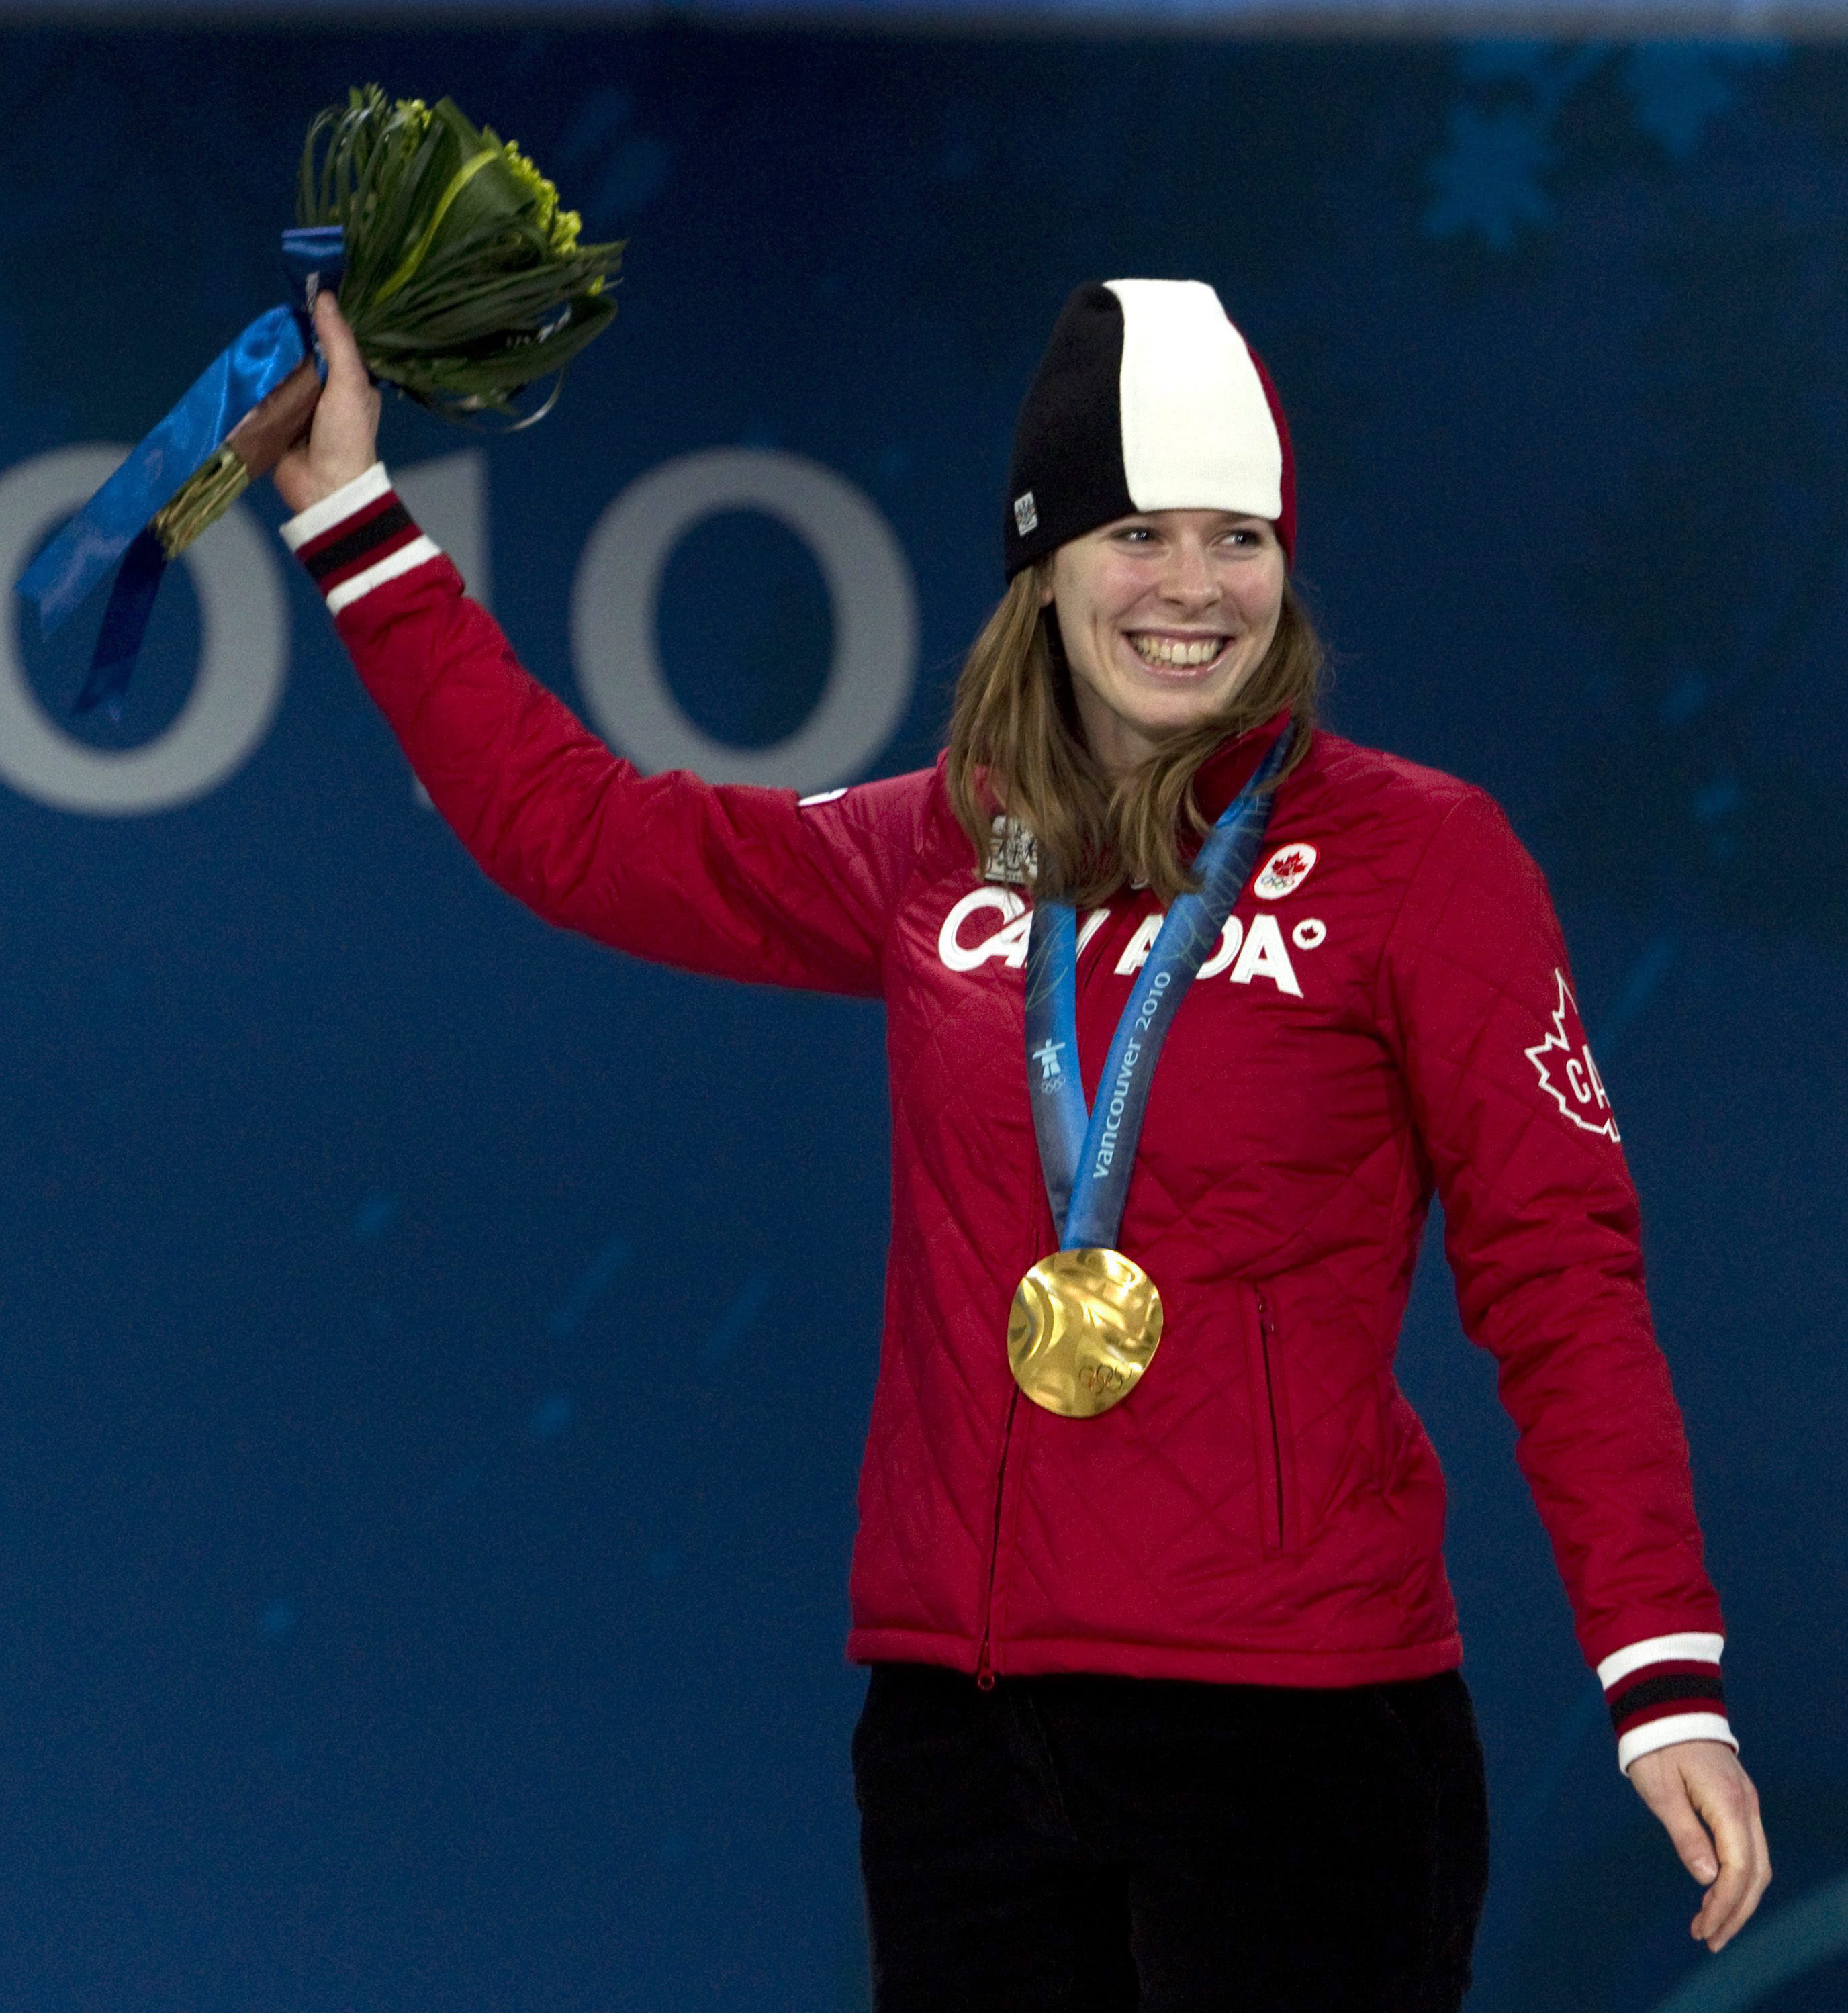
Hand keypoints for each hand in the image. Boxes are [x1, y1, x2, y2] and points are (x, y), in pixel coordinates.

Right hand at [272, 291, 380, 515]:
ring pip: (282, 375)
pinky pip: (265, 397)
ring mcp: (302, 409)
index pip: (334, 346)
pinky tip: (242, 365)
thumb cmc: (345, 436)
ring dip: (269, 362)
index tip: (299, 299)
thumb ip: (338, 342)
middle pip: (304, 358)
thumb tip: (325, 298)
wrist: (324, 490)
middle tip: (267, 319)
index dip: (318, 325)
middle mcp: (329, 394)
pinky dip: (256, 385)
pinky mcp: (278, 423)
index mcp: (352, 385)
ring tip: (252, 337)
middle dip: (287, 342)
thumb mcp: (349, 383)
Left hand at [1628, 1739, 1770, 1951]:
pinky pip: (1749, 1848)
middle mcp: (1747, 1806)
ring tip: (1710, 1926)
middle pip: (1755, 1873)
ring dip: (1738, 1898)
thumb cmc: (1656, 1743)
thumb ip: (1685, 1833)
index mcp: (1729, 1804)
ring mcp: (1747, 1803)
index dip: (1724, 1905)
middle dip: (1735, 1912)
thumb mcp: (1660, 1789)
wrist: (1666, 1701)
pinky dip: (1738, 1877)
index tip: (1703, 1930)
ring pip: (1757, 1863)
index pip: (1738, 1869)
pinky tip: (1717, 1891)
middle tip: (1708, 1940)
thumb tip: (1707, 1879)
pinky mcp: (1740, 1801)